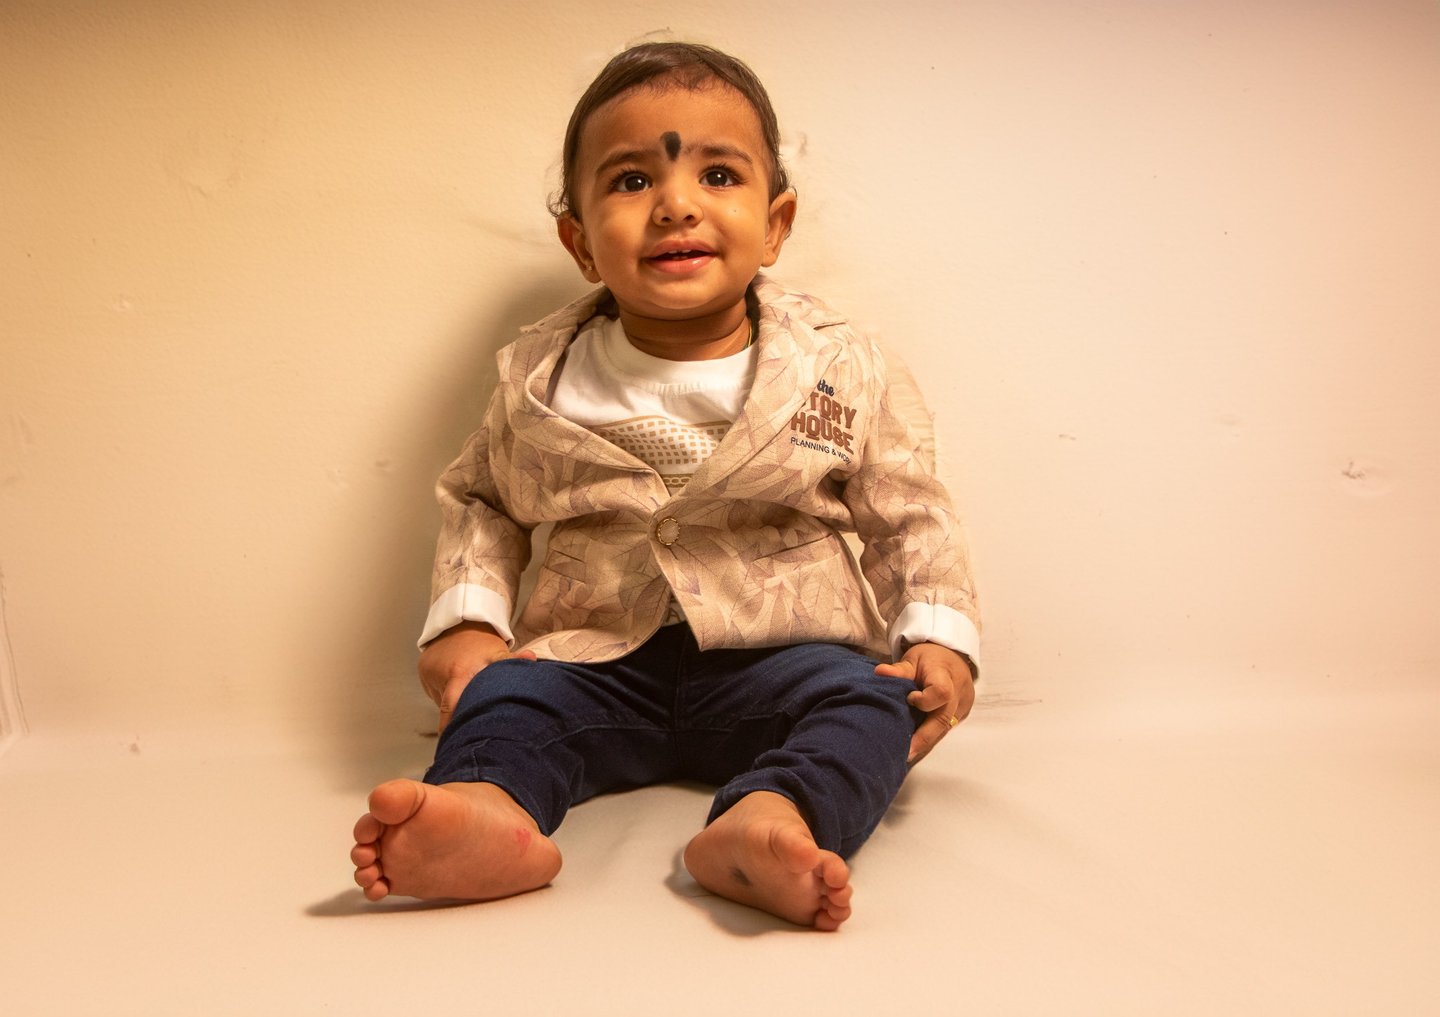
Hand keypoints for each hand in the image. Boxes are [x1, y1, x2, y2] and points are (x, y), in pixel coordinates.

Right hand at [417, 621, 535, 731]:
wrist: (459, 620)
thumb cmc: (481, 640)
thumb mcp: (498, 651)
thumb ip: (513, 661)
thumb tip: (531, 660)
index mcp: (459, 672)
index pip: (451, 708)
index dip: (451, 726)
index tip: (454, 740)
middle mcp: (440, 674)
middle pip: (447, 708)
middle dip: (455, 719)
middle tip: (467, 728)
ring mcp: (429, 673)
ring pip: (441, 700)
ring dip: (453, 703)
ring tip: (467, 694)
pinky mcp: (423, 671)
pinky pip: (436, 690)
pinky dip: (446, 692)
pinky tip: (457, 685)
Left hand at [874, 642, 974, 764]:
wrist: (954, 658)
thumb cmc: (930, 659)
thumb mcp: (914, 659)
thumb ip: (899, 669)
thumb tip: (880, 672)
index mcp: (945, 676)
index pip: (941, 692)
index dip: (925, 701)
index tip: (909, 699)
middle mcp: (958, 693)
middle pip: (943, 720)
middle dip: (923, 738)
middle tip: (905, 753)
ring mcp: (962, 707)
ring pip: (944, 730)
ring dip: (926, 743)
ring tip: (906, 754)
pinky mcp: (962, 715)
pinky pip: (946, 730)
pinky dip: (931, 738)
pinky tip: (917, 747)